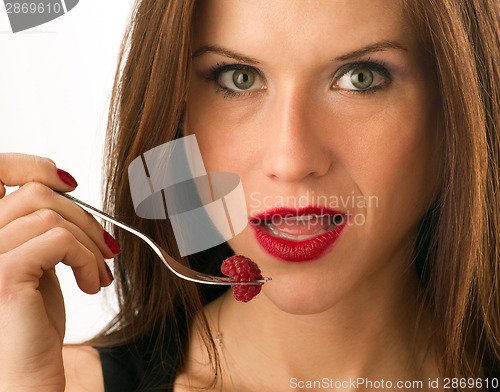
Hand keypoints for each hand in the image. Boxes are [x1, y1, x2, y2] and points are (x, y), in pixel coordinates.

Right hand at [0, 153, 117, 391]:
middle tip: (106, 248)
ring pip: (51, 214)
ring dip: (90, 242)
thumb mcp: (36, 258)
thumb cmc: (32, 318)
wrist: (26, 371)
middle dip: (83, 216)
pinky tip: (92, 284)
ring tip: (100, 272)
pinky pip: (58, 238)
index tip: (70, 183)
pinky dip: (87, 257)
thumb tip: (63, 181)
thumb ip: (36, 222)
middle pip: (35, 191)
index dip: (32, 165)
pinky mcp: (4, 273)